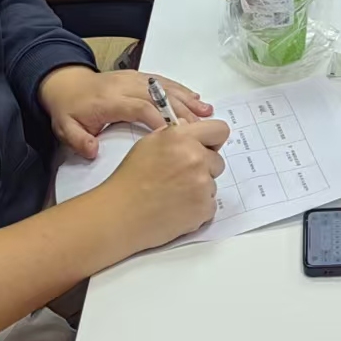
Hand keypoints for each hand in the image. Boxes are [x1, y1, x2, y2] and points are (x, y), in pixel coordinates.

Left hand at [38, 66, 212, 159]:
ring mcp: (133, 79)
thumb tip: (93, 150)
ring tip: (206, 111)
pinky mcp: (138, 77)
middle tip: (201, 126)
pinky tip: (196, 98)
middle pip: (158, 96)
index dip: (158, 120)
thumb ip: (79, 140)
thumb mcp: (65, 128)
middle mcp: (124, 85)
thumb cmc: (70, 110)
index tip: (175, 136)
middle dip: (181, 110)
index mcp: (109, 100)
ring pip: (164, 87)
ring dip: (186, 98)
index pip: (138, 107)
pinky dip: (181, 89)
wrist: (65, 84)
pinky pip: (163, 81)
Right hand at [102, 118, 230, 250]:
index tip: (206, 149)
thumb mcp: (148, 144)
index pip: (220, 130)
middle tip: (179, 178)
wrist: (120, 215)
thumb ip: (174, 133)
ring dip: (198, 190)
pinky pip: (209, 205)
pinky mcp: (203, 208)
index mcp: (182, 137)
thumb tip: (188, 126)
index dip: (213, 141)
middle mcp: (196, 157)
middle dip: (204, 168)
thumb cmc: (129, 180)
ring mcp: (202, 184)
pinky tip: (176, 209)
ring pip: (212, 185)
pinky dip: (197, 209)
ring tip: (172, 195)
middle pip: (217, 161)